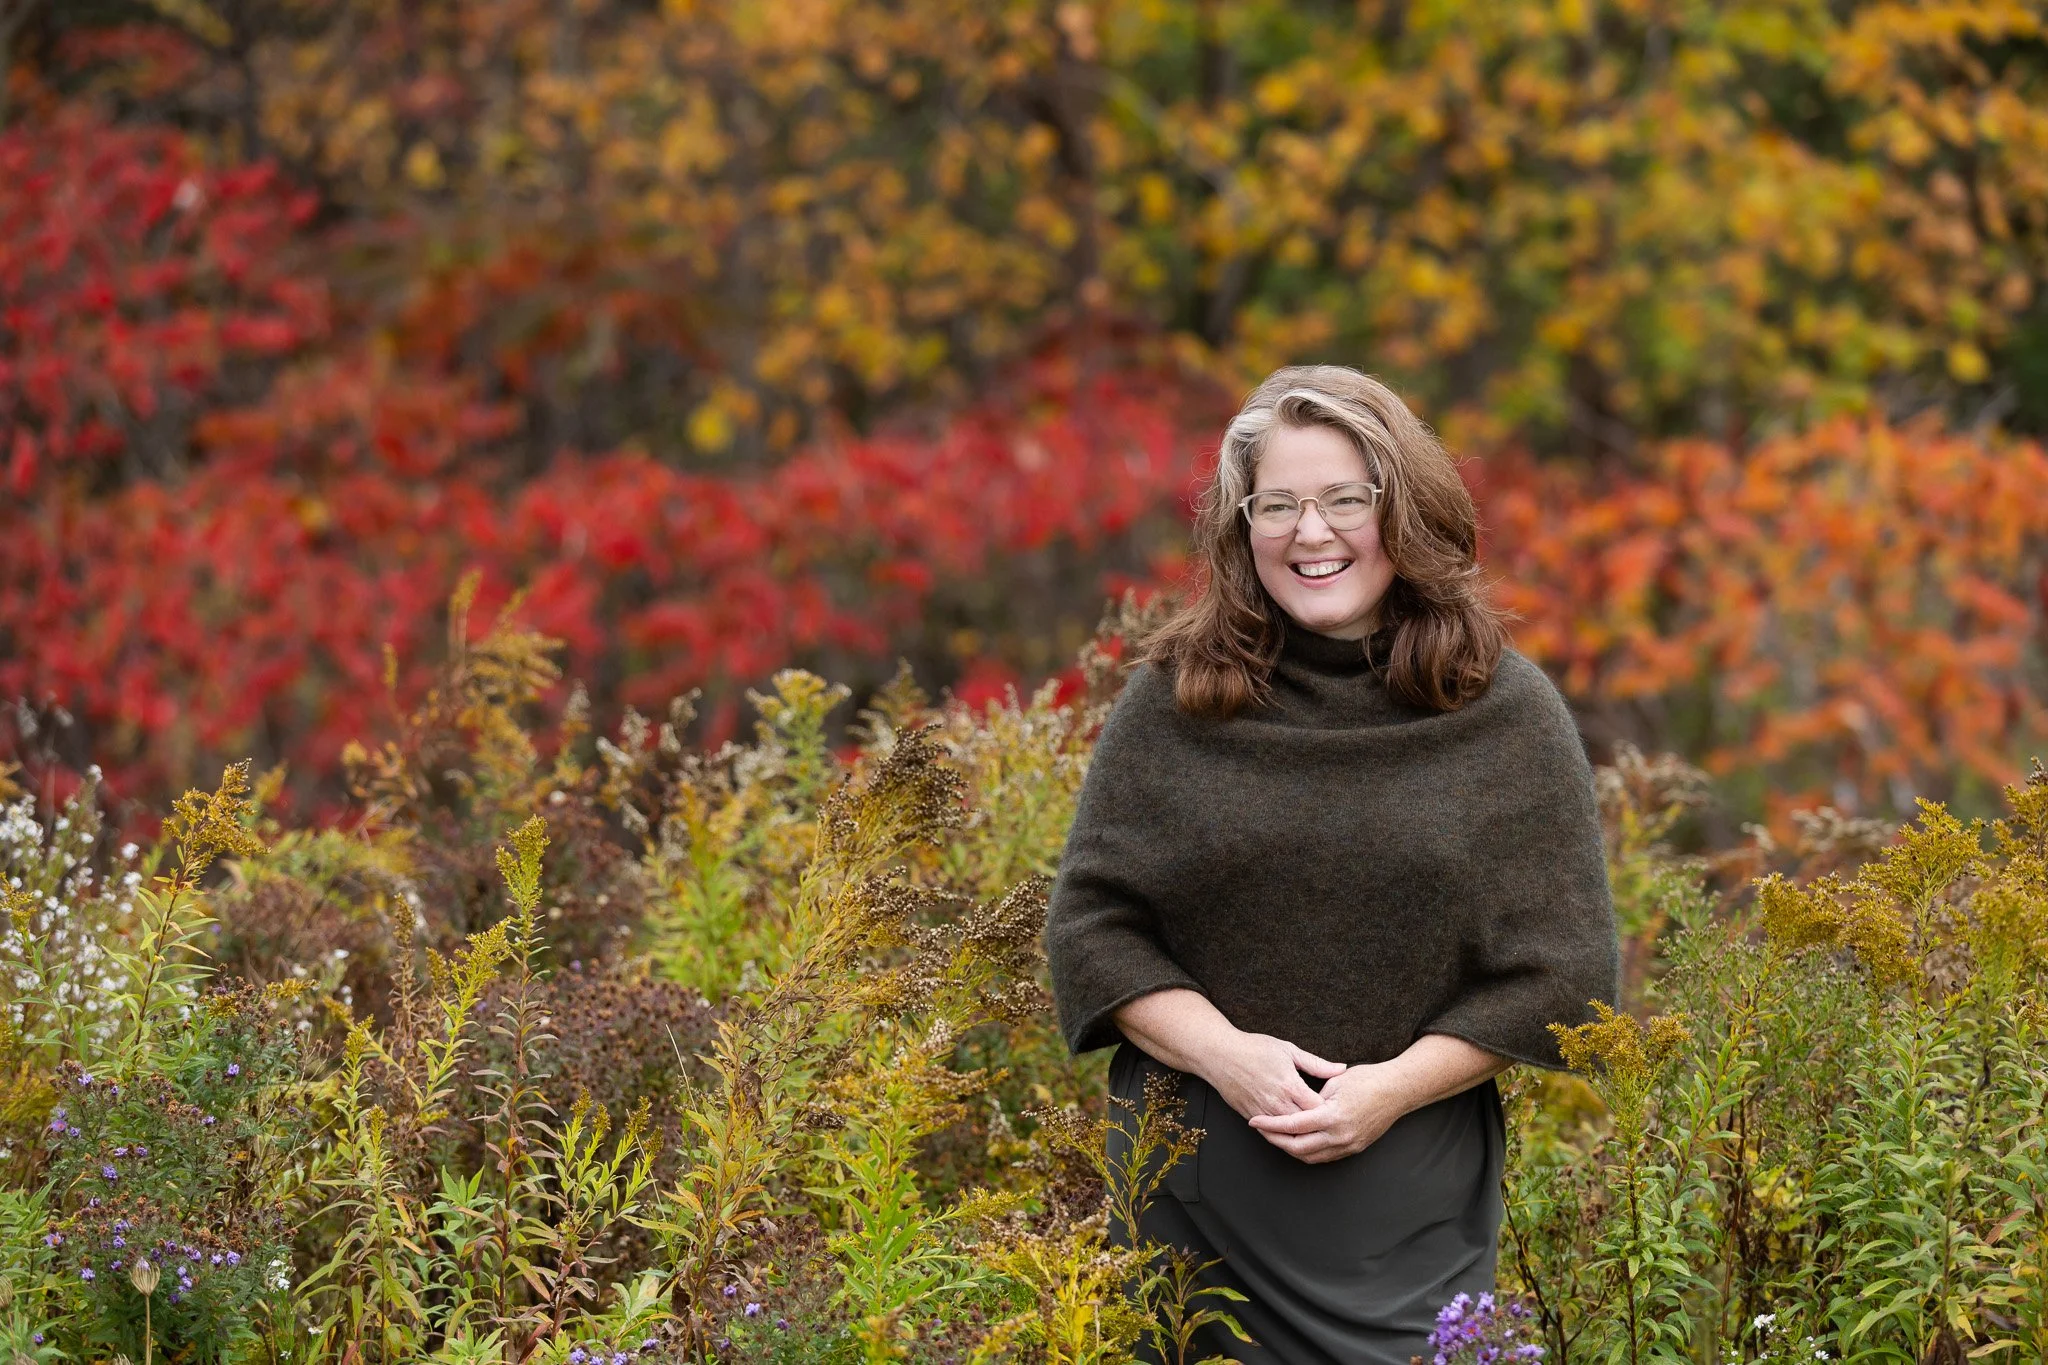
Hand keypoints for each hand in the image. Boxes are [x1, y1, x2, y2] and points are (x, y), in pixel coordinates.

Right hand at [1199, 1030, 1347, 1120]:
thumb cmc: (1253, 1049)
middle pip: (1306, 1125)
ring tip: (1316, 1134)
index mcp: (1290, 1085)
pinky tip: (1293, 1134)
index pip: (1318, 1108)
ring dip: (1302, 1134)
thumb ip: (1316, 1064)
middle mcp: (1277, 1102)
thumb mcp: (1288, 1050)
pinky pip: (1272, 1134)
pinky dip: (1284, 1135)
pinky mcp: (1252, 1116)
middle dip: (1319, 1126)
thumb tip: (1340, 1069)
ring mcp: (1264, 1112)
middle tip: (1331, 1125)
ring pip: (1289, 1134)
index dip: (1330, 1110)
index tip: (1338, 1108)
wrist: (1220, 1055)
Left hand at [1245, 1061, 1405, 1162]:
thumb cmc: (1367, 1079)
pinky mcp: (1354, 1148)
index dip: (1270, 1124)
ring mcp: (1348, 1145)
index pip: (1293, 1126)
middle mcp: (1340, 1136)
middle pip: (1297, 1148)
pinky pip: (1324, 1157)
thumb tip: (1295, 1105)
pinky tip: (1297, 1142)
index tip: (1254, 1120)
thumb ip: (1313, 1097)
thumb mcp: (1335, 1081)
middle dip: (1275, 1140)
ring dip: (1290, 1149)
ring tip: (1275, 1136)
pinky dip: (1307, 1152)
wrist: (1397, 1091)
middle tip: (1260, 1130)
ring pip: (1310, 1157)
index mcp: (1332, 1116)